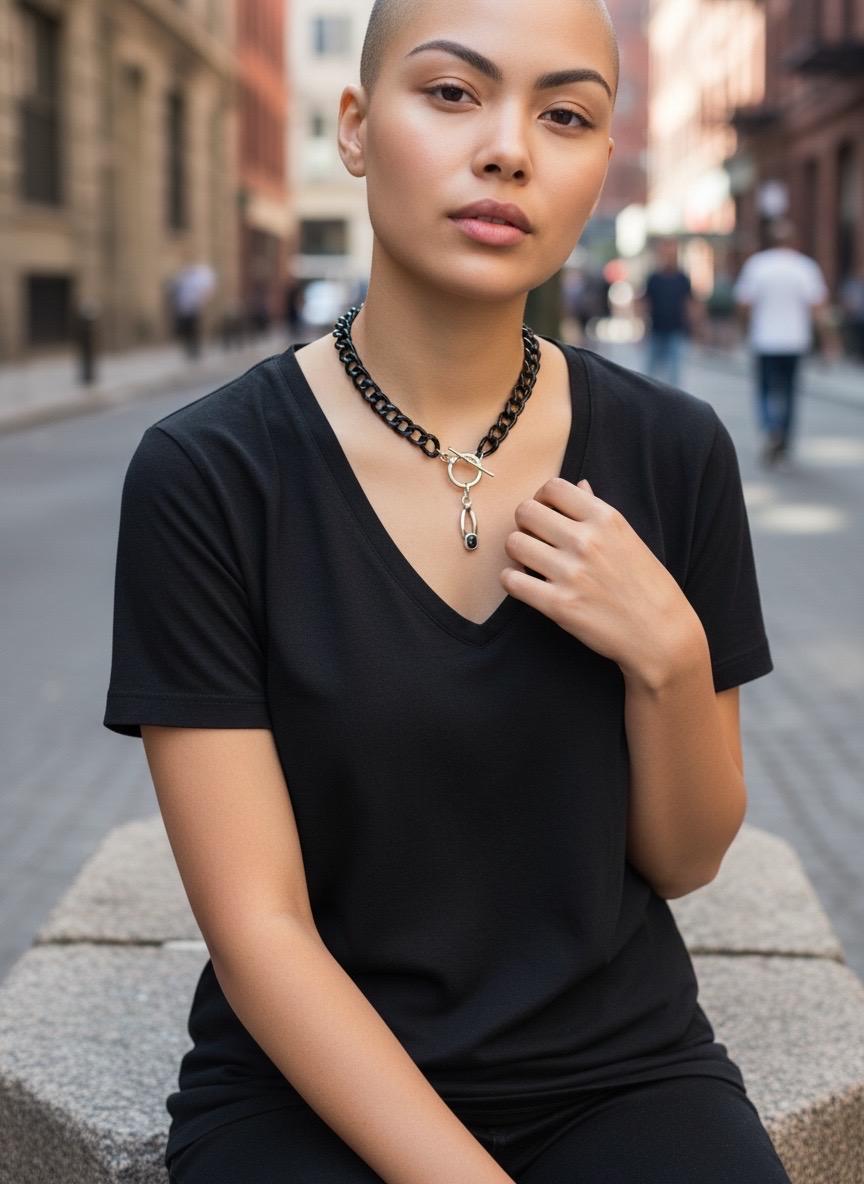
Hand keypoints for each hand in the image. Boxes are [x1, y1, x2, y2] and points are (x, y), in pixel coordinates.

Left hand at [500, 476, 702, 684]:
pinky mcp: (558, 605)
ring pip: (513, 544)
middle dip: (525, 523)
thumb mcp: (628, 538)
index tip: (546, 513)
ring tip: (530, 562)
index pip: (553, 487)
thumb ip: (597, 510)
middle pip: (526, 511)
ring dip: (517, 552)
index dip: (541, 498)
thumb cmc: (647, 585)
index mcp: (605, 518)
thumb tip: (580, 484)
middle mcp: (586, 541)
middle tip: (534, 538)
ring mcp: (571, 573)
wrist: (661, 633)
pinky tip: (525, 583)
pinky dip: (511, 580)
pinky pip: (511, 581)